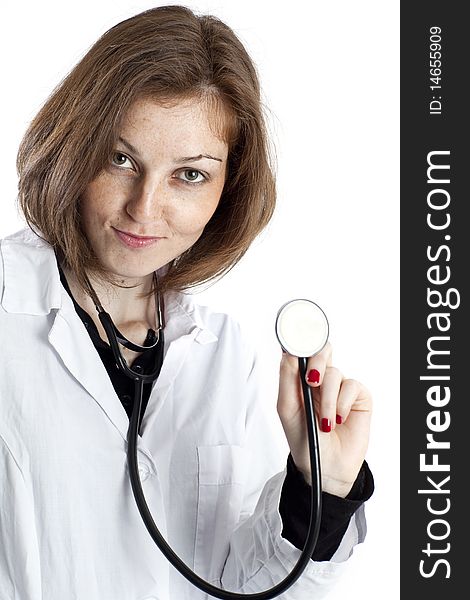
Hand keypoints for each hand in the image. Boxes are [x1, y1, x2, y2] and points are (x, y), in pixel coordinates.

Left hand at [277, 342, 371, 497]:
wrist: (325, 467)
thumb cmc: (303, 439)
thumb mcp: (287, 408)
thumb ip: (287, 378)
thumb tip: (289, 352)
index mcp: (301, 379)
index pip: (303, 351)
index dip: (302, 341)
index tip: (299, 339)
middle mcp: (321, 379)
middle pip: (322, 352)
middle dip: (316, 363)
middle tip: (312, 381)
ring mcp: (340, 387)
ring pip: (335, 373)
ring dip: (327, 398)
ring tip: (324, 422)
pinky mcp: (358, 397)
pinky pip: (352, 386)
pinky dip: (342, 403)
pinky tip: (338, 419)